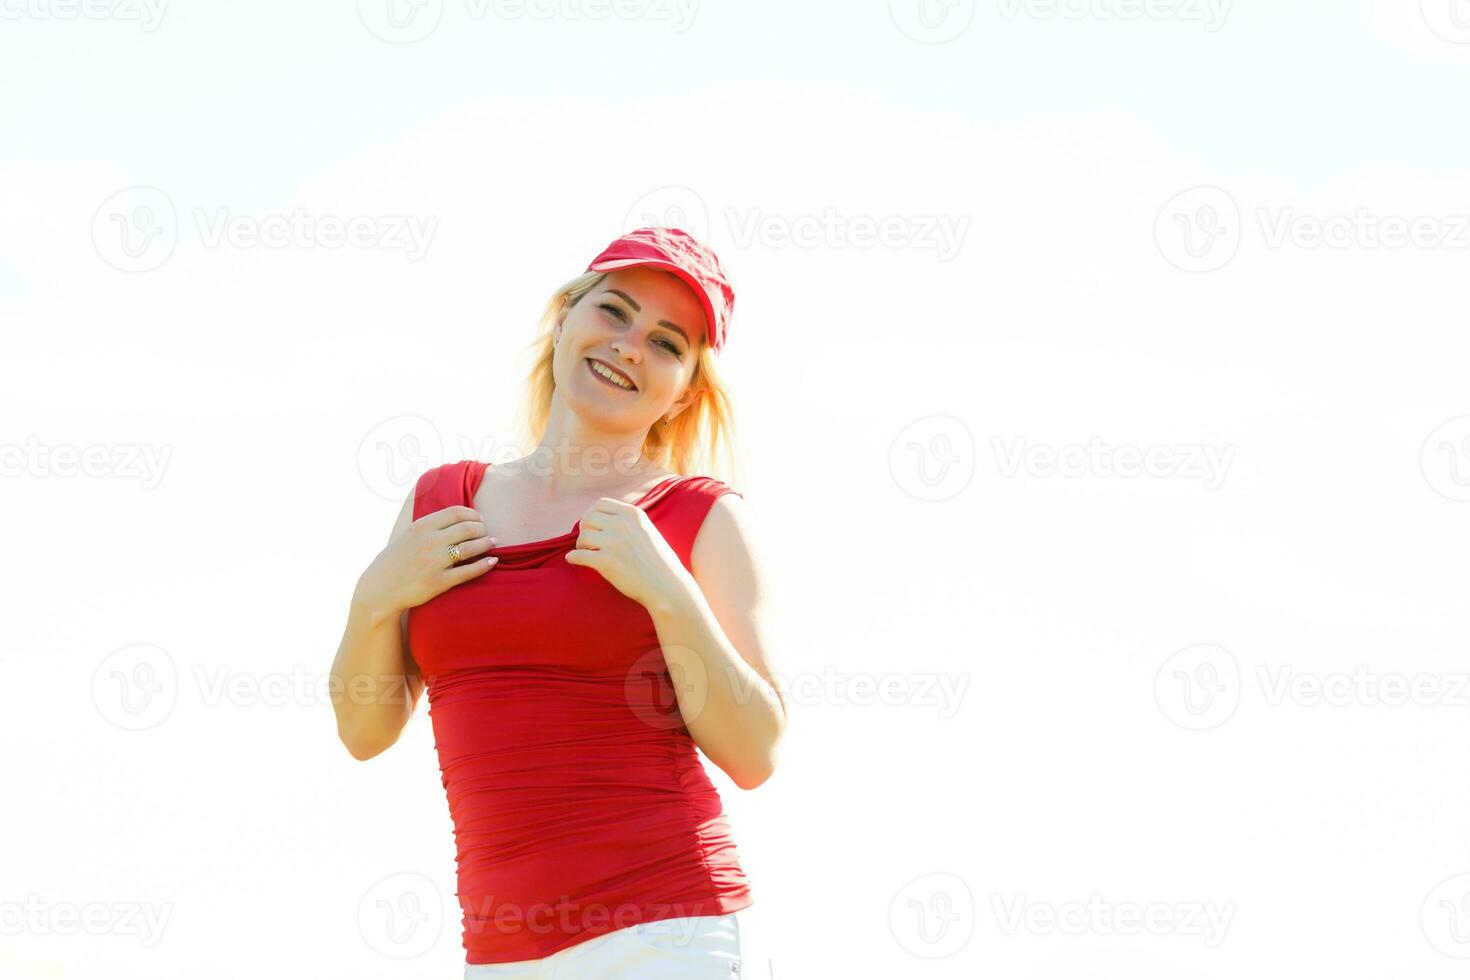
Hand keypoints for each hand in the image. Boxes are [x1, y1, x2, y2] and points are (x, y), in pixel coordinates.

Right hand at [356, 505, 498, 615]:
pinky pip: (468, 571)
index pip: (457, 512)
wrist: (380, 588)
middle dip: (482, 529)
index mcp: (422, 526)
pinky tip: (492, 561)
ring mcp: (434, 562)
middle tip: (487, 533)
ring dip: (486, 543)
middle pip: (468, 528)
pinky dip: (484, 565)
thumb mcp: (410, 534)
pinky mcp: (438, 582)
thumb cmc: (398, 559)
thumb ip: (432, 524)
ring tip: (492, 543)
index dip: (473, 514)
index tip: (480, 519)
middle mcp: (429, 542)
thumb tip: (460, 516)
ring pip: (470, 547)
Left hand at [563, 497, 690, 609]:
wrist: (667, 585)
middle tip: (587, 541)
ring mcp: (613, 543)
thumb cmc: (660, 562)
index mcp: (633, 514)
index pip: (600, 504)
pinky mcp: (606, 562)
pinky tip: (573, 560)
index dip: (592, 514)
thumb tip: (604, 519)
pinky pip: (579, 556)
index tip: (592, 525)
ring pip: (583, 537)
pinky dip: (573, 558)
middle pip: (588, 518)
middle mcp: (622, 525)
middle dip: (584, 529)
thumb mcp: (648, 531)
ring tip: (585, 552)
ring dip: (581, 545)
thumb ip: (629, 522)